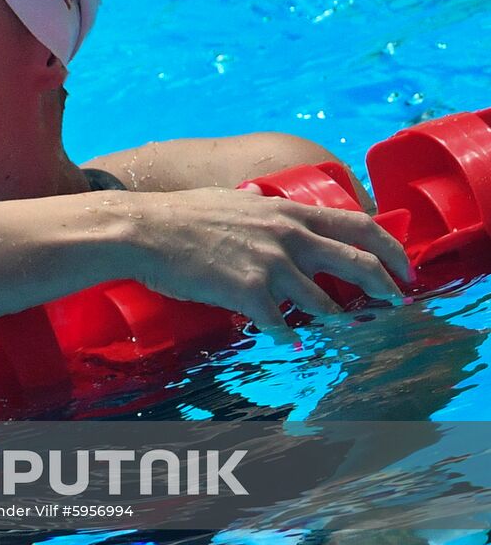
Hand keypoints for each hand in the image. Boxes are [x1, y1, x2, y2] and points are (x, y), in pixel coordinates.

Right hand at [108, 187, 411, 326]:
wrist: (144, 231)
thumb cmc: (180, 215)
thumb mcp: (232, 201)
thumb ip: (260, 209)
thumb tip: (264, 202)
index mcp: (286, 211)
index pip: (358, 225)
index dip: (389, 247)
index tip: (401, 265)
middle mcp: (288, 236)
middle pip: (358, 262)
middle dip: (386, 285)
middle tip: (396, 301)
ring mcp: (271, 265)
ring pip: (325, 302)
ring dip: (336, 319)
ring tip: (340, 328)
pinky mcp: (249, 292)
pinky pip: (282, 325)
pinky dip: (289, 338)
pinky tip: (289, 343)